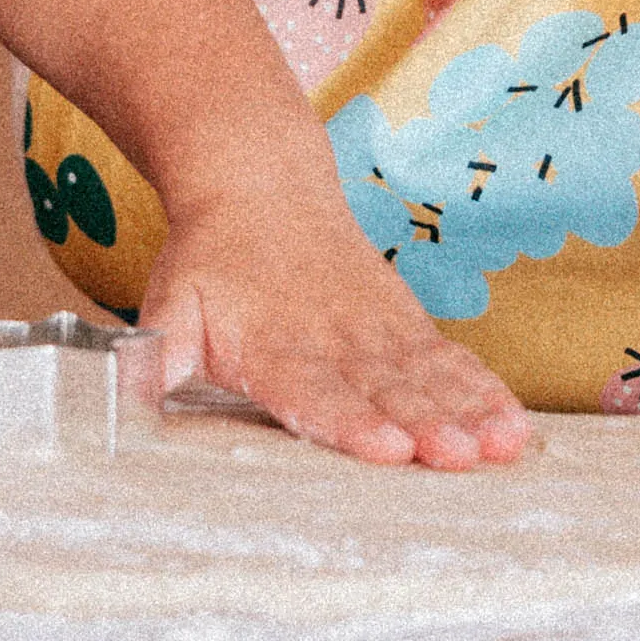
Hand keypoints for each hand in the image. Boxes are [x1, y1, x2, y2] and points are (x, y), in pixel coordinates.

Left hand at [144, 178, 533, 471]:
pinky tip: (515, 425)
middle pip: (383, 388)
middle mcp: (333, 341)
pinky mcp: (404, 325)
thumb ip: (156, 356)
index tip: (382, 447)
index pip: (312, 389)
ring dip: (467, 413)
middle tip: (456, 457)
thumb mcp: (172, 304)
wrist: (259, 183)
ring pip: (427, 377)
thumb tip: (124, 401)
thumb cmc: (212, 262)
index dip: (347, 420)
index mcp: (273, 345)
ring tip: (502, 446)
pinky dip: (484, 391)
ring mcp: (376, 332)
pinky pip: (450, 361)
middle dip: (424, 425)